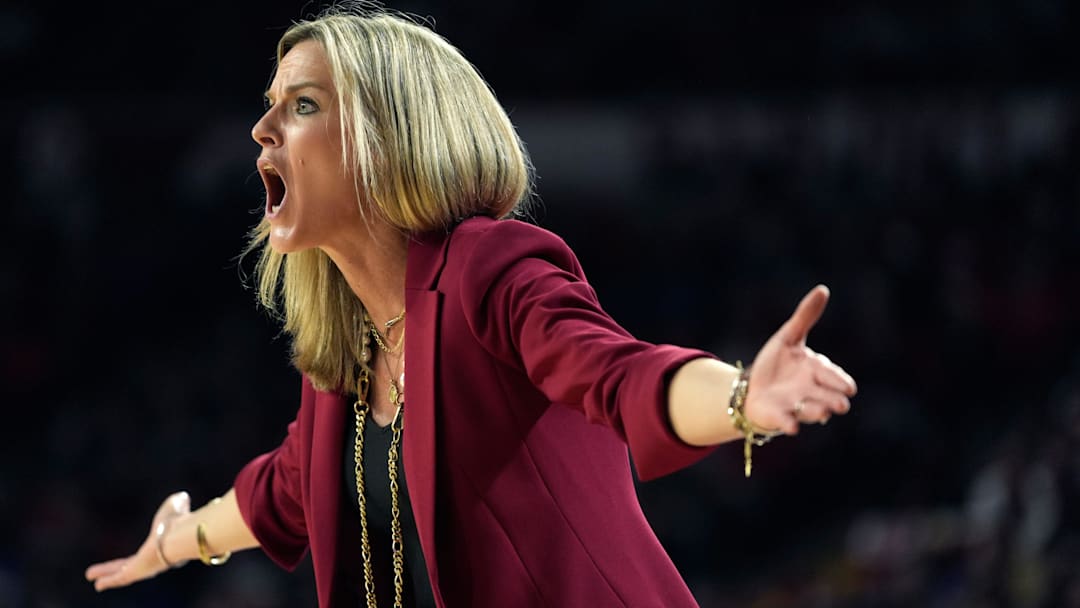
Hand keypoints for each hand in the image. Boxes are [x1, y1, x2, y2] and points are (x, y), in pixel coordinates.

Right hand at [85, 491, 190, 591]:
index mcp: (160, 548)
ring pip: (121, 573)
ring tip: (93, 578)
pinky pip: (120, 578)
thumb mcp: (175, 506)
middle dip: (116, 568)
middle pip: (129, 566)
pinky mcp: (135, 573)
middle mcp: (152, 561)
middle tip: (104, 573)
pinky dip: (108, 581)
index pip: (145, 554)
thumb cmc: (177, 521)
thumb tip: (183, 496)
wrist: (178, 536)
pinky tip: (97, 585)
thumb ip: (177, 502)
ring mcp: (143, 568)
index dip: (137, 558)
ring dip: (107, 575)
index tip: (132, 561)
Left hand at [744, 285, 856, 434]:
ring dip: (817, 411)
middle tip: (841, 404)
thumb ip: (806, 317)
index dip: (839, 381)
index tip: (848, 387)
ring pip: (812, 410)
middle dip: (835, 400)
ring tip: (823, 413)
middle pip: (829, 397)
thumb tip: (823, 289)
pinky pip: (786, 421)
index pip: (834, 377)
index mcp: (817, 372)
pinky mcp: (779, 417)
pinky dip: (789, 424)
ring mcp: (796, 406)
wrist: (751, 388)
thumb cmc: (775, 364)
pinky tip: (792, 427)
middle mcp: (812, 392)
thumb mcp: (788, 337)